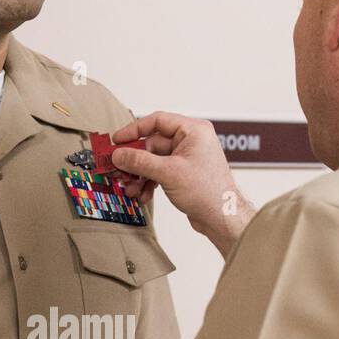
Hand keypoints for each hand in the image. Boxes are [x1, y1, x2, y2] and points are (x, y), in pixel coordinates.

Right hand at [110, 111, 253, 250]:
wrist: (221, 218)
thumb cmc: (208, 192)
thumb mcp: (168, 173)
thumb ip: (140, 161)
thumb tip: (119, 154)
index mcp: (193, 131)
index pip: (157, 121)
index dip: (134, 130)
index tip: (117, 140)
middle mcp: (191, 141)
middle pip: (152, 144)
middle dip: (135, 161)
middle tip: (118, 169)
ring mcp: (187, 158)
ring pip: (154, 161)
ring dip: (140, 175)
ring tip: (131, 188)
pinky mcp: (183, 173)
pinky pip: (160, 172)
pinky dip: (149, 182)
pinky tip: (143, 194)